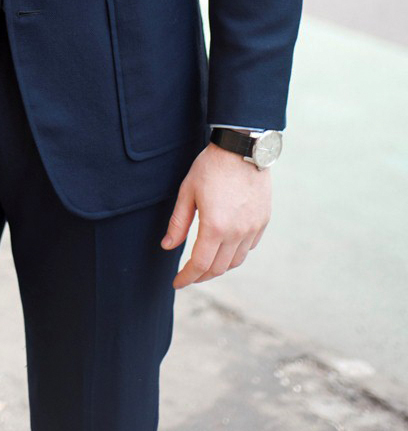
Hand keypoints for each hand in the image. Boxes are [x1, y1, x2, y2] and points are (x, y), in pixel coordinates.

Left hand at [161, 141, 271, 288]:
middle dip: (201, 275)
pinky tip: (225, 246)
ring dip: (219, 266)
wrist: (242, 147)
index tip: (177, 283)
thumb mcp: (187, 191)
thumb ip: (178, 223)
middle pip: (219, 268)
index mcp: (215, 227)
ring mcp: (252, 228)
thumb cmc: (211, 167)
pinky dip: (235, 253)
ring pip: (236, 261)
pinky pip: (249, 247)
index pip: (200, 265)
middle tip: (189, 274)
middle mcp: (237, 232)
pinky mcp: (263, 221)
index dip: (187, 277)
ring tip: (206, 263)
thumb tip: (167, 246)